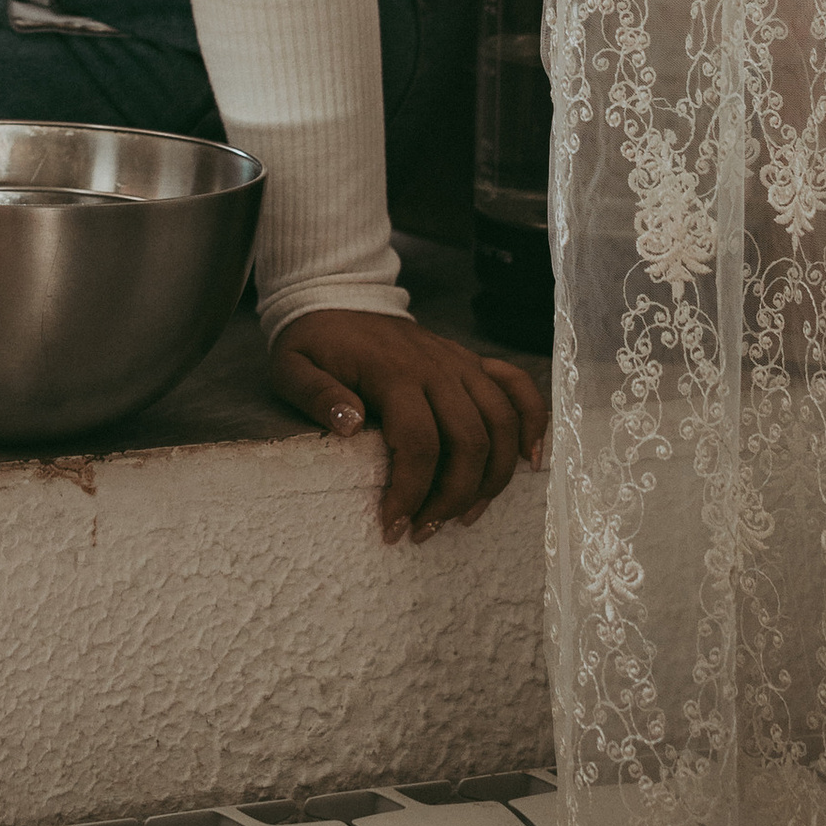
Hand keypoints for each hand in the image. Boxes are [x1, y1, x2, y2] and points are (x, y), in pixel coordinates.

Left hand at [270, 308, 545, 542]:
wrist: (336, 295)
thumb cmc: (314, 342)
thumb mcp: (293, 366)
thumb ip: (316, 395)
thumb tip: (349, 426)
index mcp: (392, 371)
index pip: (419, 442)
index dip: (411, 492)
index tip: (394, 529)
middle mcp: (435, 366)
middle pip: (469, 440)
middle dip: (453, 497)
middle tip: (426, 530)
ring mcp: (459, 362)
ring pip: (500, 424)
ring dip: (491, 478)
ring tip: (464, 515)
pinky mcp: (472, 361)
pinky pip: (517, 386)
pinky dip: (532, 422)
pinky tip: (529, 460)